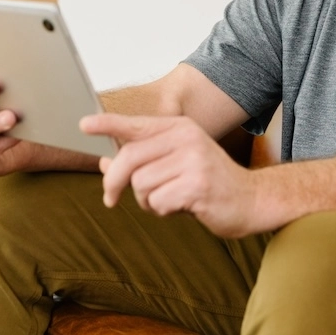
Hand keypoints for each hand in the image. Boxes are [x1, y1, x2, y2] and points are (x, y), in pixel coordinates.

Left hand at [80, 113, 266, 237]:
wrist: (251, 200)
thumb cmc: (209, 183)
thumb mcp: (175, 165)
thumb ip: (143, 161)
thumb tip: (104, 162)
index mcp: (179, 128)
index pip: (136, 124)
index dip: (108, 124)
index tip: (83, 125)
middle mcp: (186, 137)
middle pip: (130, 158)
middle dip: (114, 182)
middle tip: (109, 199)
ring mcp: (194, 159)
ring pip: (141, 184)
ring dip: (147, 201)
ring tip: (168, 200)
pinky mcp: (197, 184)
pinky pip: (158, 202)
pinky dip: (162, 211)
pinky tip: (182, 207)